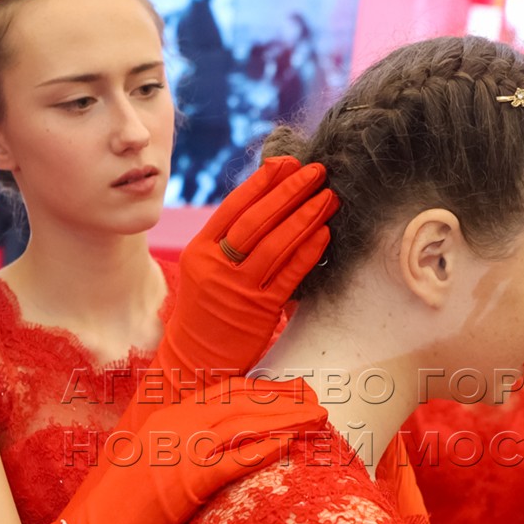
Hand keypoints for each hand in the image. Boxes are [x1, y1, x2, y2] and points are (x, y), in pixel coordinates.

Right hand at [63, 379, 324, 523]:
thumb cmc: (116, 513)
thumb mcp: (148, 466)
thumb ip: (179, 450)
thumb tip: (215, 449)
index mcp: (165, 417)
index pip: (223, 392)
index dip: (263, 389)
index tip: (293, 390)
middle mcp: (173, 425)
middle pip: (239, 401)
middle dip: (282, 398)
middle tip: (317, 397)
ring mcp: (177, 451)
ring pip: (241, 423)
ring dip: (284, 418)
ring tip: (317, 417)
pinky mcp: (181, 483)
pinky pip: (231, 461)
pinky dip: (262, 450)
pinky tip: (288, 445)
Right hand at [156, 158, 337, 383]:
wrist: (195, 361)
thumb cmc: (207, 311)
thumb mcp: (206, 270)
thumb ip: (229, 241)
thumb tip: (269, 201)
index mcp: (199, 250)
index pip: (233, 207)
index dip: (262, 182)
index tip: (286, 162)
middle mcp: (215, 266)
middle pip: (257, 220)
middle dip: (289, 191)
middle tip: (316, 171)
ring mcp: (236, 289)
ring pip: (276, 244)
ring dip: (306, 216)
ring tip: (328, 197)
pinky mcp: (258, 311)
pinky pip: (289, 275)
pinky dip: (308, 252)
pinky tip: (325, 233)